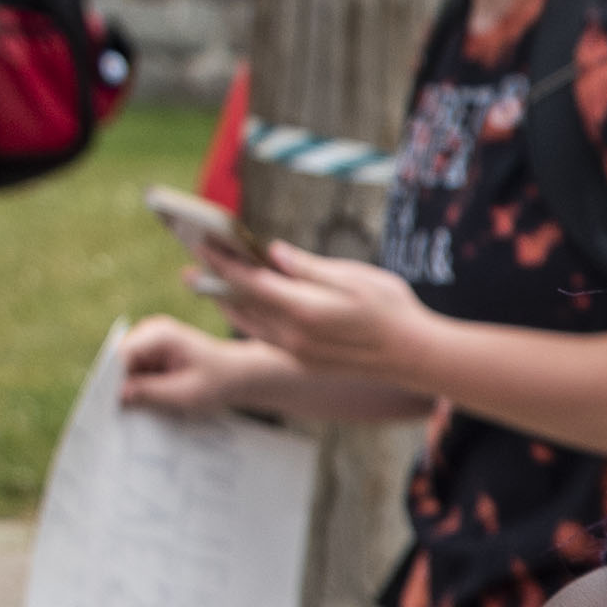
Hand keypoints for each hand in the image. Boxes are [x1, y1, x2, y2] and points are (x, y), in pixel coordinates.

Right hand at [114, 314, 289, 420]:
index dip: (109, 380)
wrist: (238, 375)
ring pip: (123, 370)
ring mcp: (149, 342)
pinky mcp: (150, 354)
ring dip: (126, 391)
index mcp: (160, 334)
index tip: (104, 405)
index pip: (121, 355)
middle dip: (116, 387)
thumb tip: (118, 395)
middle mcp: (150, 332)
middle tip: (111, 416)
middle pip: (119, 362)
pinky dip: (136, 390)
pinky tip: (140, 408)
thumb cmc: (218, 382)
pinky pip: (133, 374)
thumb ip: (151, 393)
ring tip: (128, 415)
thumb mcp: (185, 393)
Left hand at [193, 240, 431, 386]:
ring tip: (207, 283)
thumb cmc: (392, 309)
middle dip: (215, 282)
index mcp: (305, 310)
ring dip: (226, 303)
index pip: (251, 282)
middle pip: (242, 305)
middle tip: (192, 262)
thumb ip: (309, 267)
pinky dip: (246, 318)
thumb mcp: (355, 277)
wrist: (415, 356)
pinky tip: (241, 306)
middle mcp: (294, 336)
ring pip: (248, 325)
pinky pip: (263, 336)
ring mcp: (297, 353)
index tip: (202, 244)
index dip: (223, 263)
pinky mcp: (303, 361)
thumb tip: (272, 253)